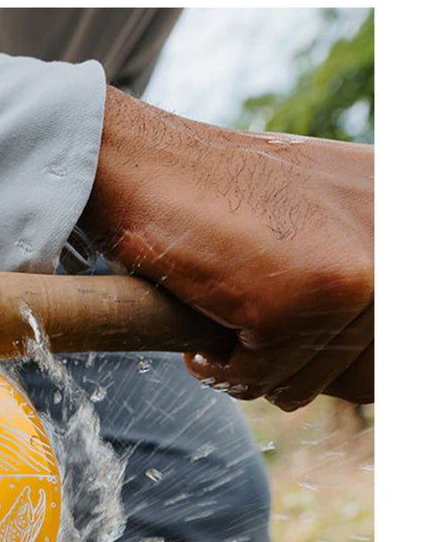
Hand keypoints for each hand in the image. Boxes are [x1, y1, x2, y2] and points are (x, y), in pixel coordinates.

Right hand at [80, 87, 373, 409]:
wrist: (142, 163)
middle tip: (238, 326)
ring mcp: (360, 266)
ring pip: (312, 378)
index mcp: (399, 205)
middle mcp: (400, 232)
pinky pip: (264, 377)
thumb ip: (344, 261)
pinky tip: (200, 321)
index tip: (281, 340)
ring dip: (253, 369)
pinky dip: (220, 367)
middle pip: (358, 365)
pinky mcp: (309, 297)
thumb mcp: (303, 215)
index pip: (387, 330)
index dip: (335, 353)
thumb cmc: (201, 194)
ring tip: (219, 319)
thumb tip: (367, 360)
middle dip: (288, 362)